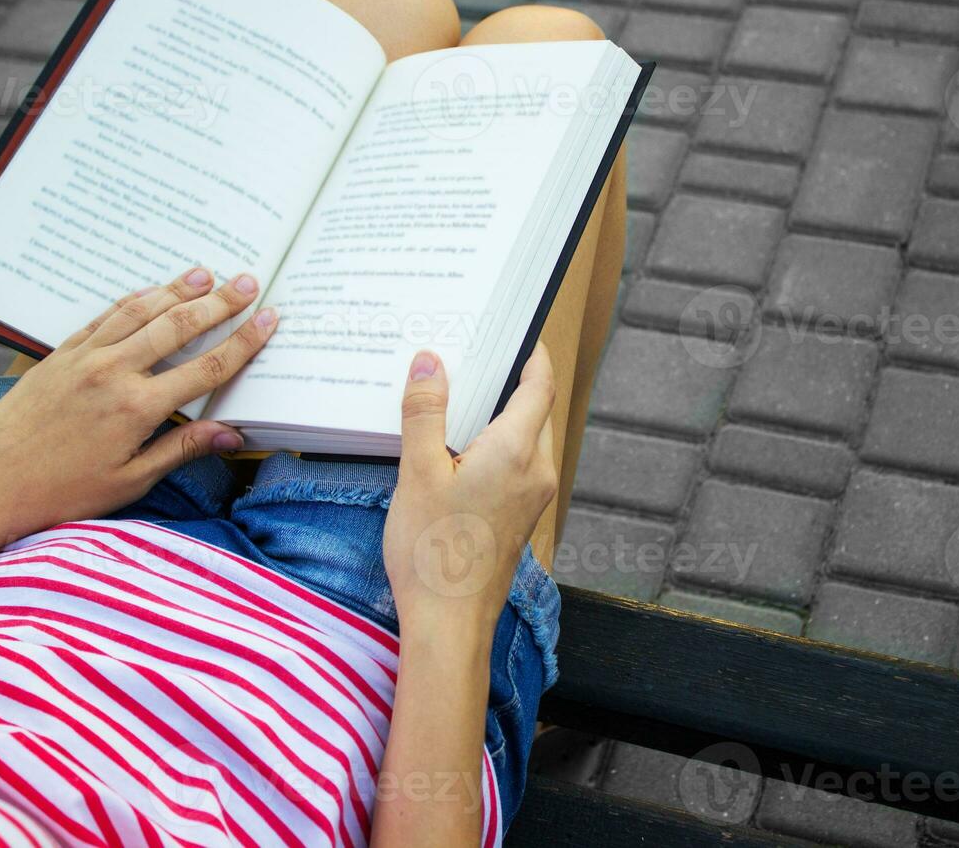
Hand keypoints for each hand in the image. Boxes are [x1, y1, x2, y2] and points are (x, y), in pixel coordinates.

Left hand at [0, 266, 276, 543]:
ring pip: (141, 311)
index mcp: (138, 408)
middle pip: (178, 327)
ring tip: (207, 274)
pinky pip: (104, 317)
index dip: (244, 342)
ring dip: (177, 290)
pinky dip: (132, 300)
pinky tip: (150, 291)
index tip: (269, 319)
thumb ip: (182, 450)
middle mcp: (114, 373)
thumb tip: (232, 433)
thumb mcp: (129, 482)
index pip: (206, 367)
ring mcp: (84, 359)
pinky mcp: (60, 355)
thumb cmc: (60, 493)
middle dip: (219, 303)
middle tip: (248, 282)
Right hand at [383, 346, 557, 633]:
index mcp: (518, 451)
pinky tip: (461, 452)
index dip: (534, 356)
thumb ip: (425, 412)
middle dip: (514, 383)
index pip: (540, 386)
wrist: (450, 625)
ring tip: (463, 400)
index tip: (520, 334)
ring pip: (528, 442)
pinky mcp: (520, 520)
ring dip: (504, 418)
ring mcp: (533, 499)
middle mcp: (537, 472)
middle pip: (537, 412)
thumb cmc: (433, 550)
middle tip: (478, 359)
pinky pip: (518, 468)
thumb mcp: (417, 471)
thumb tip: (430, 362)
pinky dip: (498, 447)